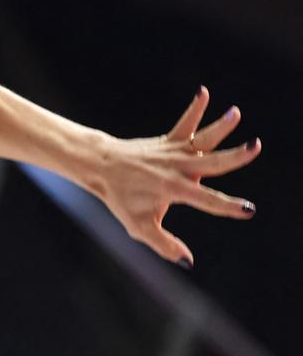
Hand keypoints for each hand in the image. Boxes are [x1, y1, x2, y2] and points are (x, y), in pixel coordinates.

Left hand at [95, 86, 259, 267]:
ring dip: (219, 126)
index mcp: (174, 190)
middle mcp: (177, 168)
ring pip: (201, 138)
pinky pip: (184, 124)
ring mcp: (173, 153)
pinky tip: (203, 92)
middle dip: (235, 156)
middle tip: (255, 146)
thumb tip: (189, 263)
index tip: (248, 209)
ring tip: (235, 113)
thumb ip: (165, 244)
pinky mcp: (167, 141)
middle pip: (212, 162)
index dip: (228, 207)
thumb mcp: (139, 226)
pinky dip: (194, 109)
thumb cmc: (120, 198)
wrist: (99, 167)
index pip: (208, 201)